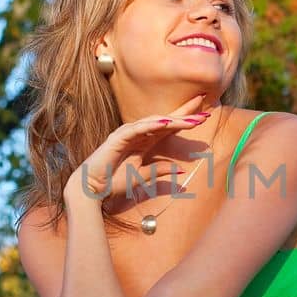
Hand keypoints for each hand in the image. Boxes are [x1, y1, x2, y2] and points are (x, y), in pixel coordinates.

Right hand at [63, 93, 214, 204]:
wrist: (93, 190)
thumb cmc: (114, 182)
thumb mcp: (143, 177)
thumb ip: (160, 171)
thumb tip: (182, 170)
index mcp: (145, 142)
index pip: (169, 127)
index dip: (185, 119)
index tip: (204, 115)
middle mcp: (138, 134)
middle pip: (165, 120)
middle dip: (184, 113)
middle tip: (204, 106)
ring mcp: (127, 134)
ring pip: (154, 122)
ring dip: (174, 120)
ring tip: (192, 119)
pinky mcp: (118, 138)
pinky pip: (138, 129)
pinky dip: (152, 125)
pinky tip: (166, 123)